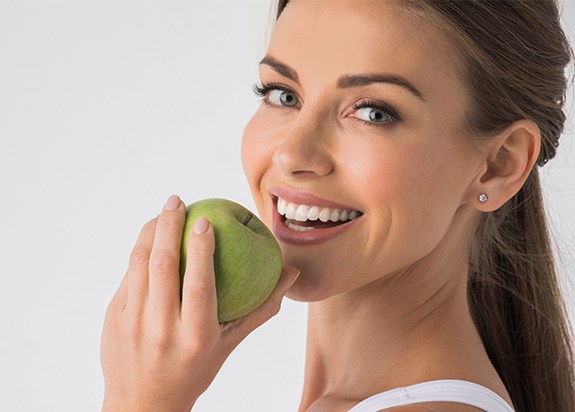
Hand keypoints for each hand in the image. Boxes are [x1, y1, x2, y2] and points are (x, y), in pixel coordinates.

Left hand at [100, 195, 298, 411]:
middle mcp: (161, 328)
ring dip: (149, 232)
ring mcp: (132, 323)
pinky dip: (138, 251)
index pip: (199, 282)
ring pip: (139, 264)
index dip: (201, 247)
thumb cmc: (194, 370)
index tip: (204, 219)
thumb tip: (291, 273)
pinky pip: (127, 276)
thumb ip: (260, 308)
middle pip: (163, 264)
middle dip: (168, 225)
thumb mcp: (229, 344)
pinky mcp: (113, 319)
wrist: (143, 402)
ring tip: (163, 212)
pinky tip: (149, 238)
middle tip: (177, 201)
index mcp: (195, 336)